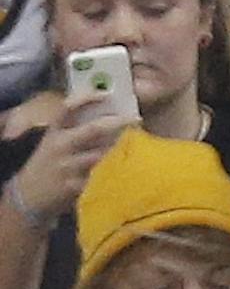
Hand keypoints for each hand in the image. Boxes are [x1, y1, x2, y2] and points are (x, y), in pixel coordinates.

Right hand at [8, 96, 130, 224]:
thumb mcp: (54, 142)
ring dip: (121, 151)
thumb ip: (75, 131)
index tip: (106, 93)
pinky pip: (101, 179)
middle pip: (92, 130)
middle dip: (117, 122)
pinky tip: (131, 173)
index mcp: (55, 131)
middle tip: (136, 119)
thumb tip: (108, 119)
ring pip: (101, 155)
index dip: (87, 98)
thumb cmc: (50, 164)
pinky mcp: (75, 186)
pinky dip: (116, 175)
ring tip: (141, 147)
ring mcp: (68, 166)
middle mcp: (61, 145)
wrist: (30, 194)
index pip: (68, 107)